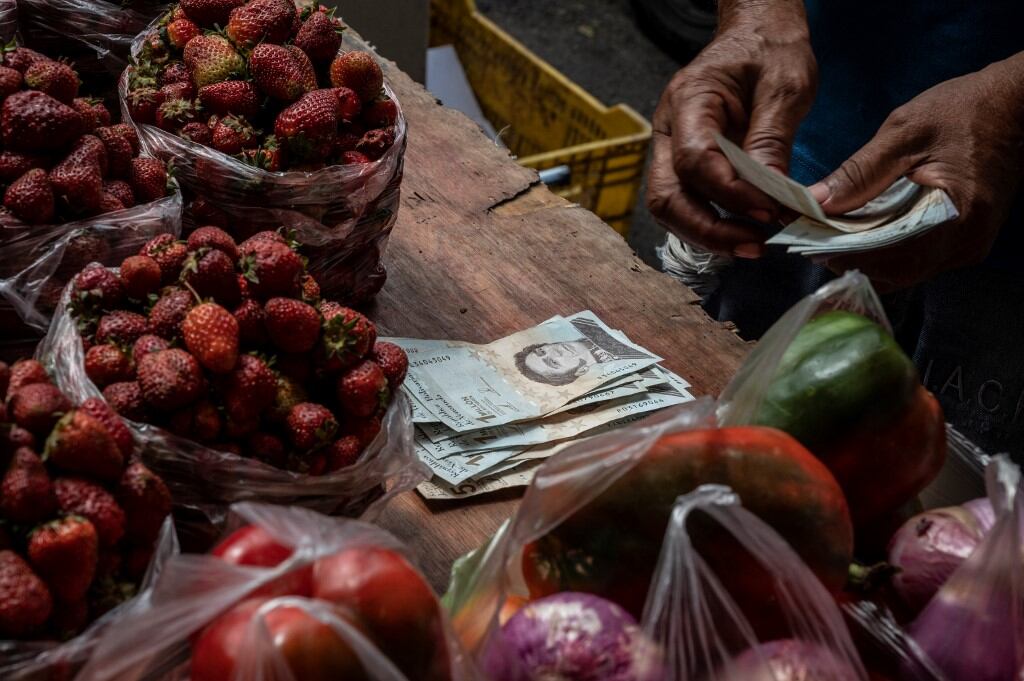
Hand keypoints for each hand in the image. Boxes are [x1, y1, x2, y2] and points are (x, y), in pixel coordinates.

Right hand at [646, 0, 816, 257]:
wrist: (757, 33)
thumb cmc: (770, 50)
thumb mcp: (785, 85)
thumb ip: (772, 140)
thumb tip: (770, 197)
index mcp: (688, 100)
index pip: (695, 160)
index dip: (730, 193)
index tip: (769, 211)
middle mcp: (668, 130)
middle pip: (667, 196)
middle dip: (708, 229)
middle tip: (755, 245)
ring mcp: (671, 150)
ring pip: (670, 208)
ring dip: (707, 235)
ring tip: (752, 246)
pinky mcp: (685, 167)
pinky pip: (687, 205)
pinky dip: (712, 226)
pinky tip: (745, 233)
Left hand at [810, 54, 1023, 289]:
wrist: (1014, 106)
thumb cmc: (965, 111)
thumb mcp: (905, 132)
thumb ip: (860, 171)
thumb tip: (818, 201)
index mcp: (958, 217)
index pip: (893, 256)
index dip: (849, 255)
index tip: (812, 246)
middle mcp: (967, 243)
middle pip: (898, 271)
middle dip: (852, 261)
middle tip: (814, 245)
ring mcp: (969, 246)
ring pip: (906, 270)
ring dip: (867, 260)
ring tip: (830, 241)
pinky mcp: (964, 241)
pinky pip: (918, 259)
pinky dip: (886, 253)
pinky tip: (861, 238)